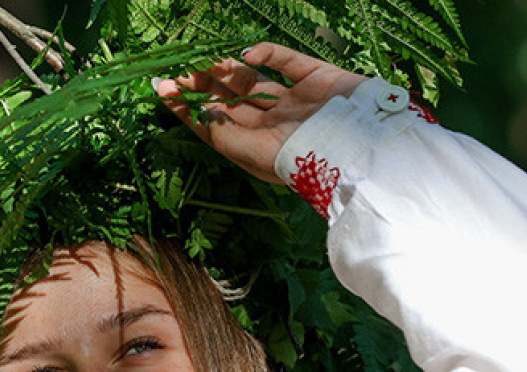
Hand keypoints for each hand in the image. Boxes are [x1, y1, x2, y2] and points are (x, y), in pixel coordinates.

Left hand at [155, 43, 365, 184]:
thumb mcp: (254, 155)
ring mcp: (297, 100)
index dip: (188, 108)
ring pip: (254, 79)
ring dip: (228, 69)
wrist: (363, 151)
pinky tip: (248, 54)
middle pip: (231, 100)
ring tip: (207, 61)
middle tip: (179, 70)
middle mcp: (275, 125)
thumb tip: (199, 114)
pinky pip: (288, 60)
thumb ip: (223, 136)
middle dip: (204, 85)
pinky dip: (267, 53)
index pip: (216, 125)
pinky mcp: (317, 78)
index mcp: (259, 148)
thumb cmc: (306, 163)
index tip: (162, 90)